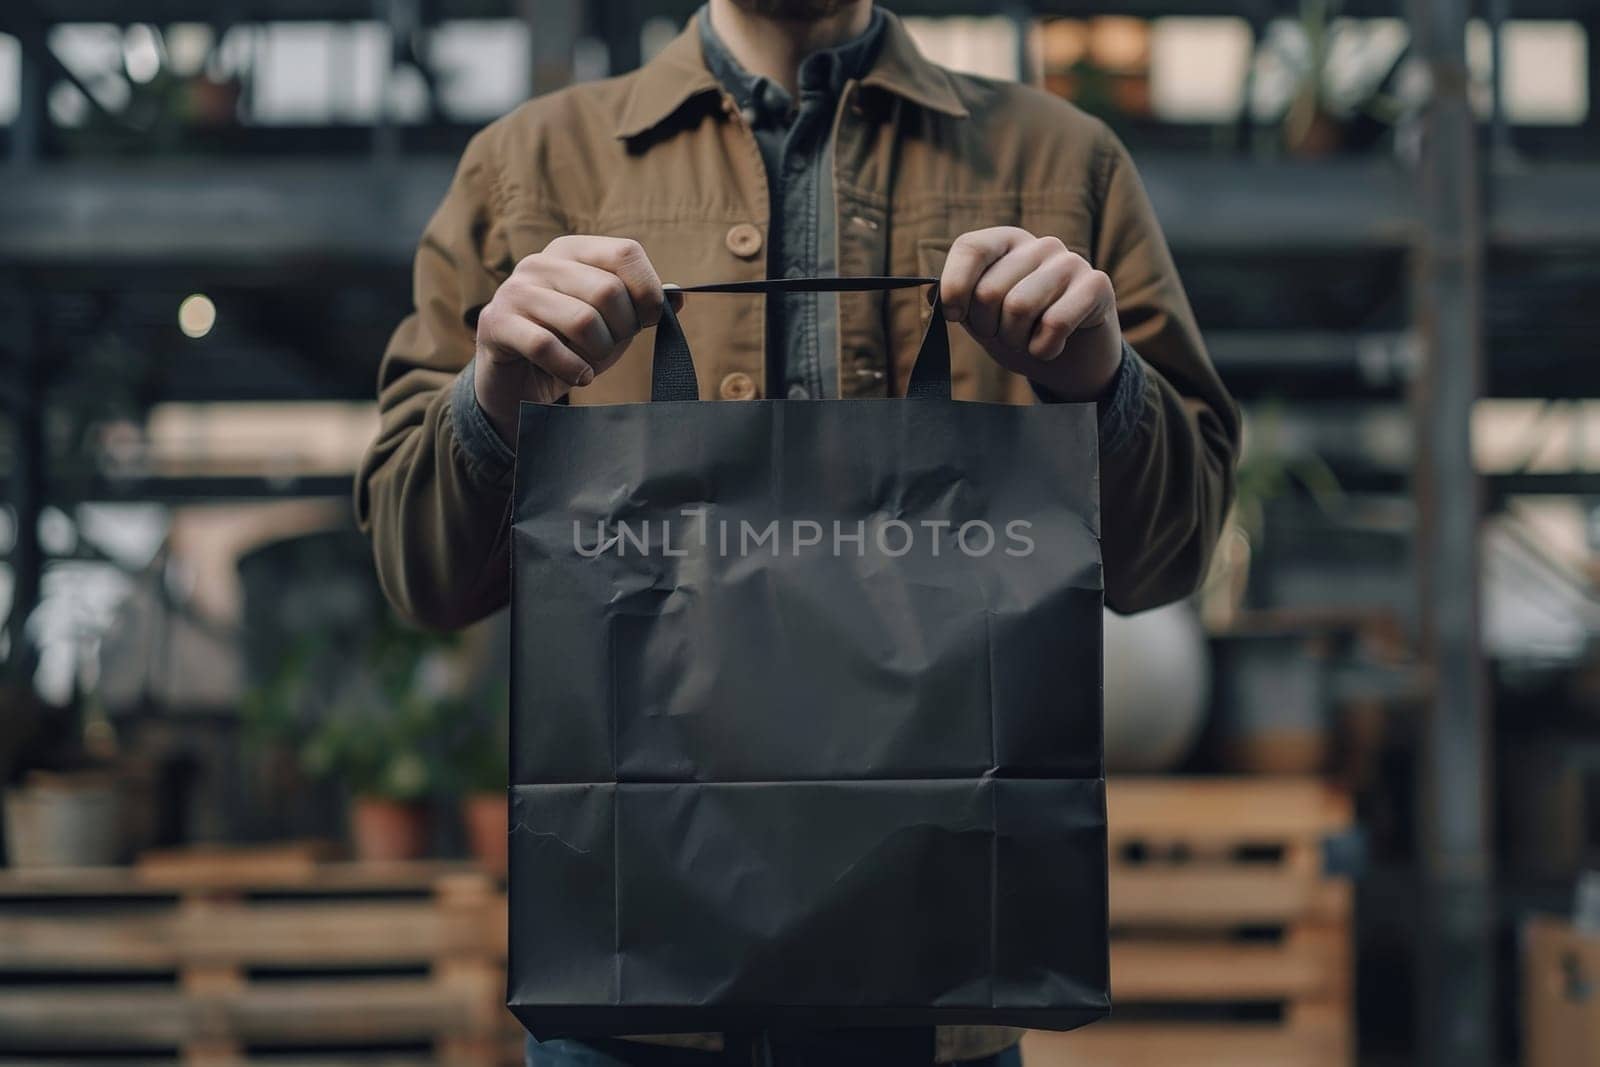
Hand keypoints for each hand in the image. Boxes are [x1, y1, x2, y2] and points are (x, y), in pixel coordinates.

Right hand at [473, 235, 681, 440]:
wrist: (518, 383)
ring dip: (598, 353)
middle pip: (608, 291)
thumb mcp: (614, 324)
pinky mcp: (495, 324)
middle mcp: (541, 262)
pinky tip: (578, 376)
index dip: (647, 291)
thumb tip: (679, 295)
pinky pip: (547, 346)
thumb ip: (643, 306)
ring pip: (582, 320)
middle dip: (622, 330)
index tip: (647, 321)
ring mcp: (514, 290)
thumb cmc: (571, 346)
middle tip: (610, 348)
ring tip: (590, 363)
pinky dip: (572, 369)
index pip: (626, 252)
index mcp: (573, 251)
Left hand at [939, 227, 1122, 400]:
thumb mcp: (980, 316)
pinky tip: (1051, 348)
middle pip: (990, 290)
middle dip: (989, 328)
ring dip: (1016, 341)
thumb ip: (956, 301)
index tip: (955, 316)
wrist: (1072, 360)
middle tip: (1004, 335)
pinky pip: (1054, 323)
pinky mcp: (1097, 285)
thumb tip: (932, 294)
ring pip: (1019, 308)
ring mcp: (1071, 262)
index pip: (970, 248)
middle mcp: (1040, 245)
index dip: (954, 287)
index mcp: (1007, 242)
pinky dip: (1044, 349)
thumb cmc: (1020, 332)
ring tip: (1027, 341)